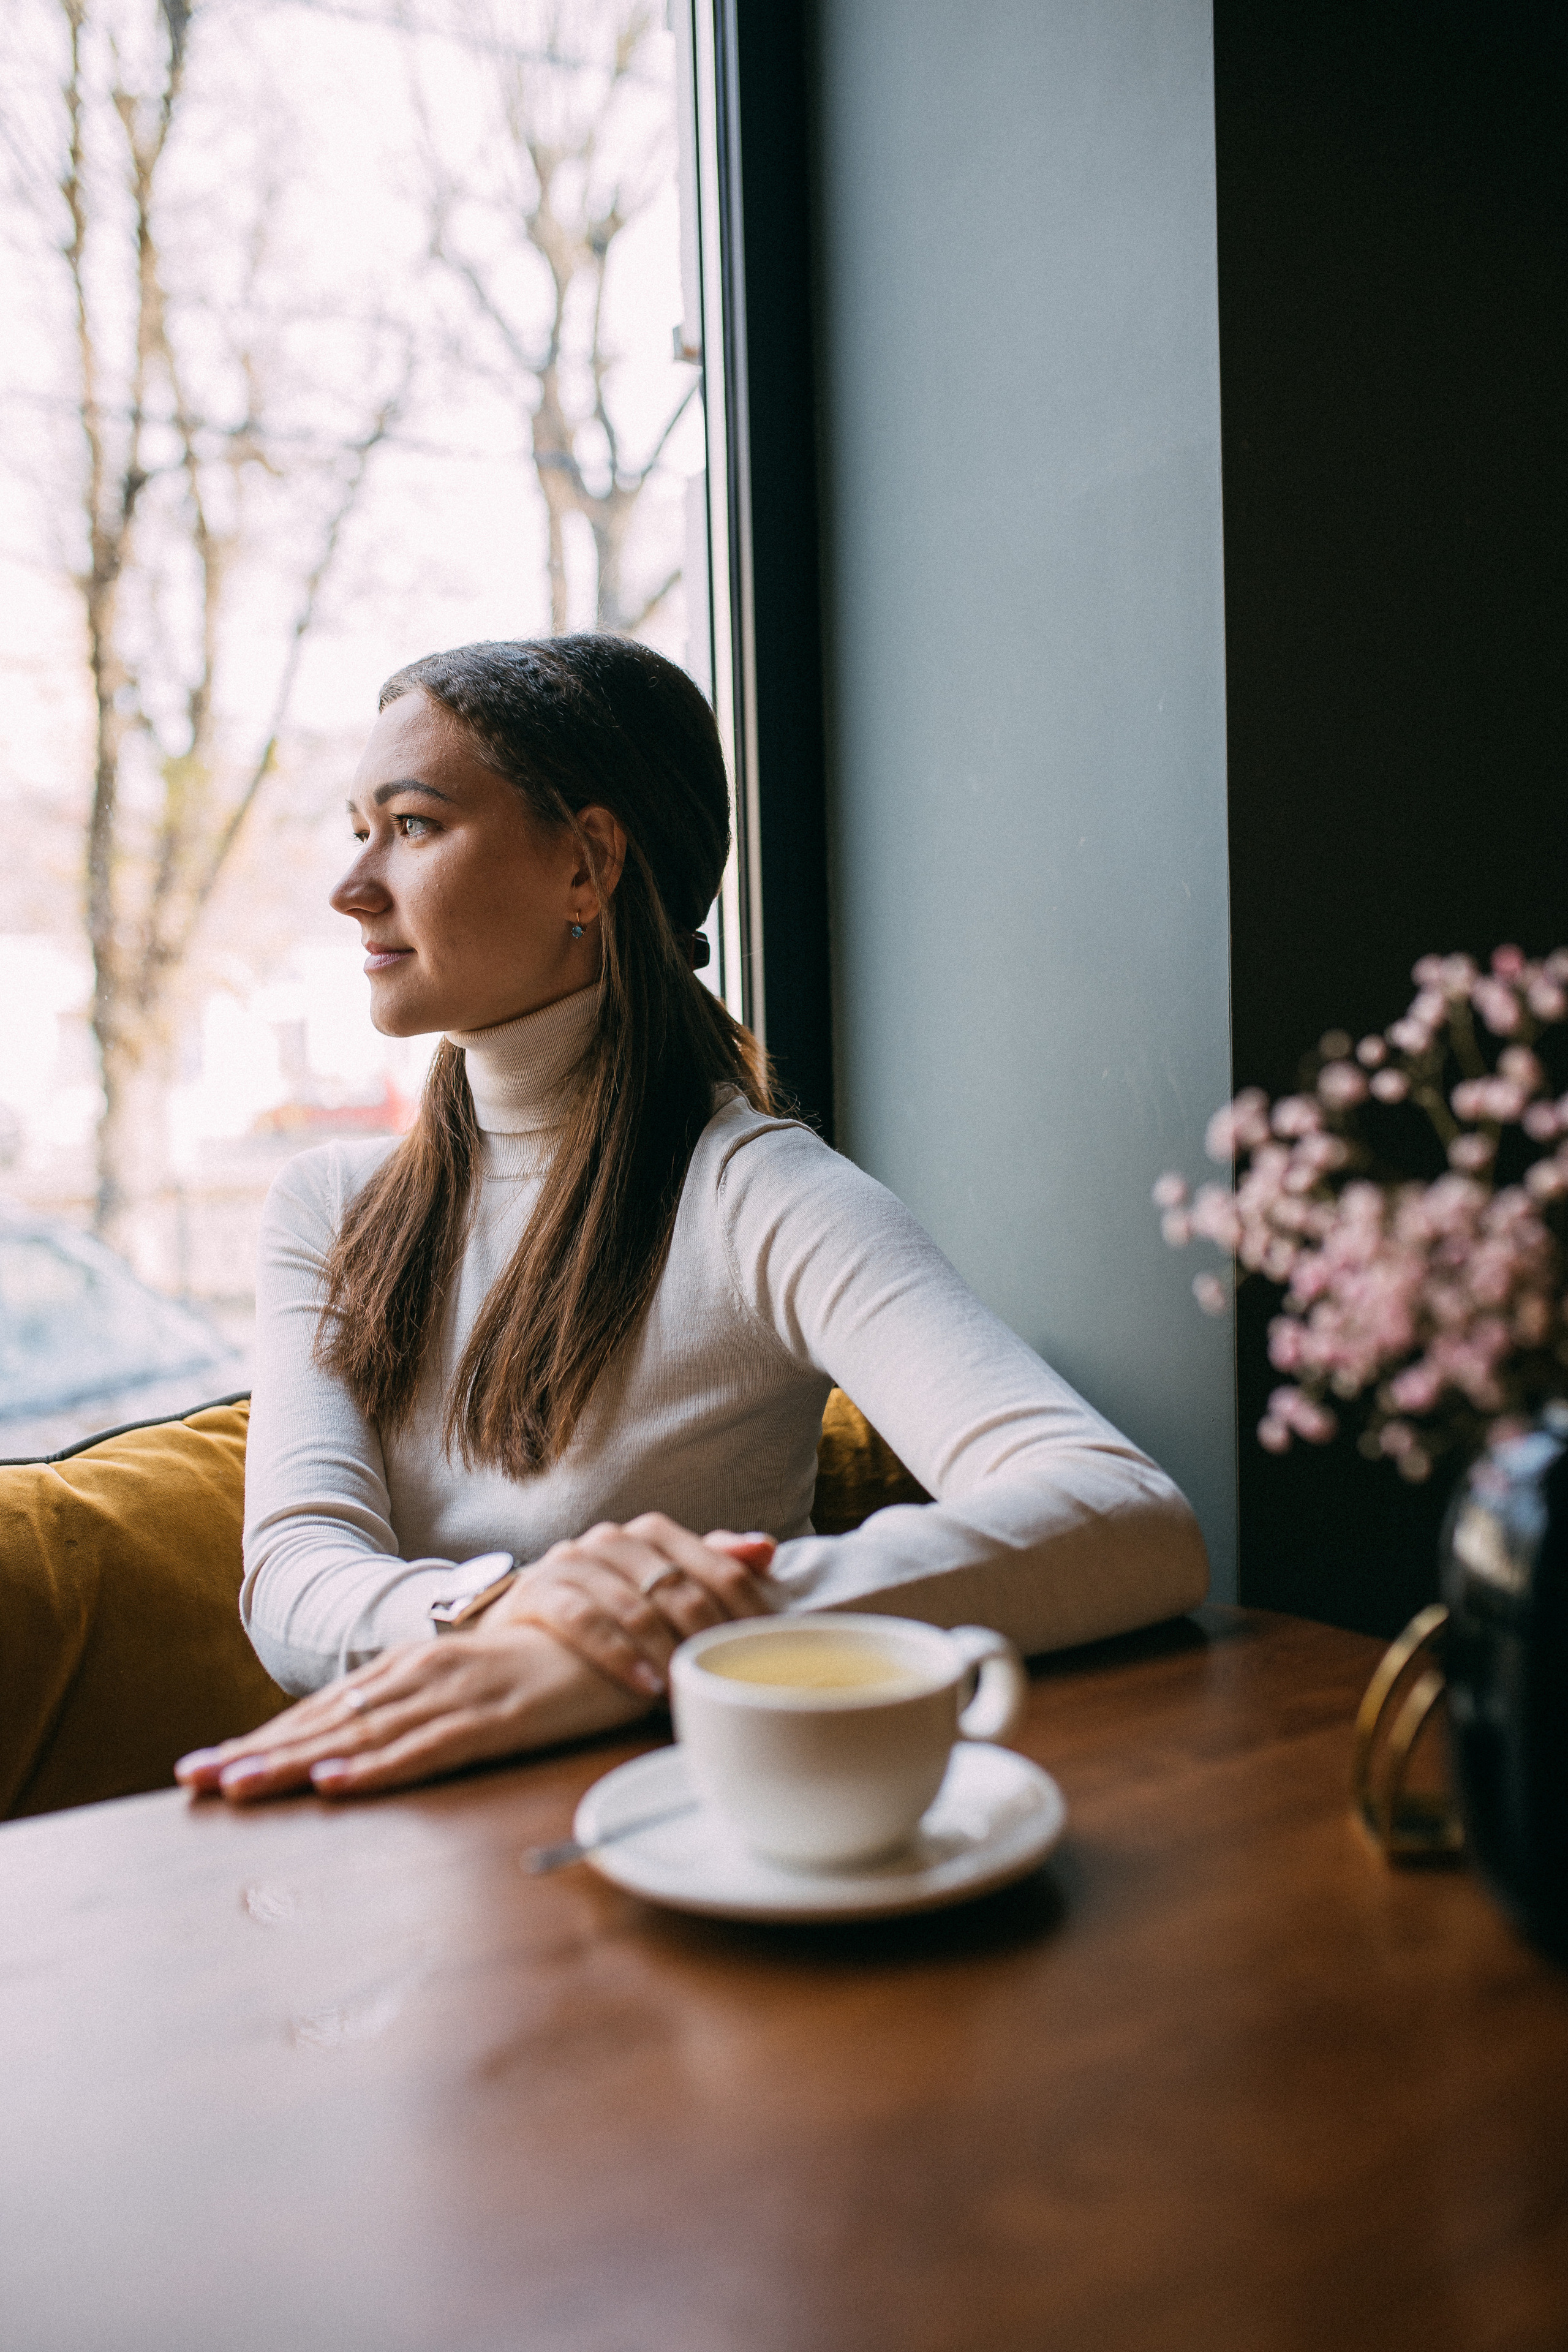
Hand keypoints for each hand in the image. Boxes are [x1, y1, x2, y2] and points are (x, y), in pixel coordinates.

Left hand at [174, 1624, 650, 1804]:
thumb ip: (428, 1711)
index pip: (326, 1710)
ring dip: (293, 1763)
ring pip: (359, 1736)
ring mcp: (453, 1697)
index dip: (265, 1738)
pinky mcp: (493, 1721)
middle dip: (255, 1753)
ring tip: (235, 1787)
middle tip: (193, 1781)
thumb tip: (371, 1744)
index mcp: (414, 1671)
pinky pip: (425, 1750)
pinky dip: (377, 1766)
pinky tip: (334, 1782)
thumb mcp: (475, 1688)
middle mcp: (421, 1676)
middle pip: (326, 1722)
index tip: (207, 1767)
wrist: (622, 1634)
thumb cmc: (545, 1665)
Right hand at [492, 1512, 777, 1695]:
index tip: (773, 1654)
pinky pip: (584, 1620)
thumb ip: (711, 1566)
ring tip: (693, 1690)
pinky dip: (619, 1655)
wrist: (522, 1629)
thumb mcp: (661, 1589)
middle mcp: (616, 1539)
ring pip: (635, 1604)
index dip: (751, 1613)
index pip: (720, 1568)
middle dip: (711, 1639)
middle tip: (734, 1680)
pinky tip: (646, 1686)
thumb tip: (765, 1549)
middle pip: (681, 1588)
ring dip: (668, 1652)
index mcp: (654, 1535)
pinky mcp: (538, 1589)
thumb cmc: (605, 1611)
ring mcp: (574, 1561)